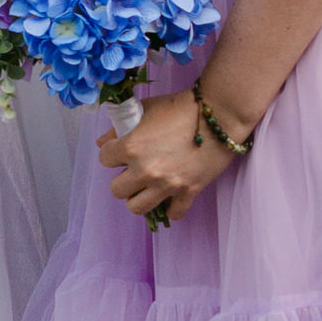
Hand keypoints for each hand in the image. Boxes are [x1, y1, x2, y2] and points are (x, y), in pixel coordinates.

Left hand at [101, 90, 236, 225]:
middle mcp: (145, 170)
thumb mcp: (145, 109)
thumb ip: (120, 126)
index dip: (111, 153)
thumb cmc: (180, 107)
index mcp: (131, 147)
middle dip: (122, 179)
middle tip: (133, 170)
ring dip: (139, 197)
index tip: (120, 151)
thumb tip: (102, 141)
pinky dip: (170, 208)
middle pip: (116, 190)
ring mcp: (167, 184)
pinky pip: (173, 214)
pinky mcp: (188, 192)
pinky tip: (170, 197)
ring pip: (137, 208)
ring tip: (147, 187)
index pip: (104, 159)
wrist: (219, 115)